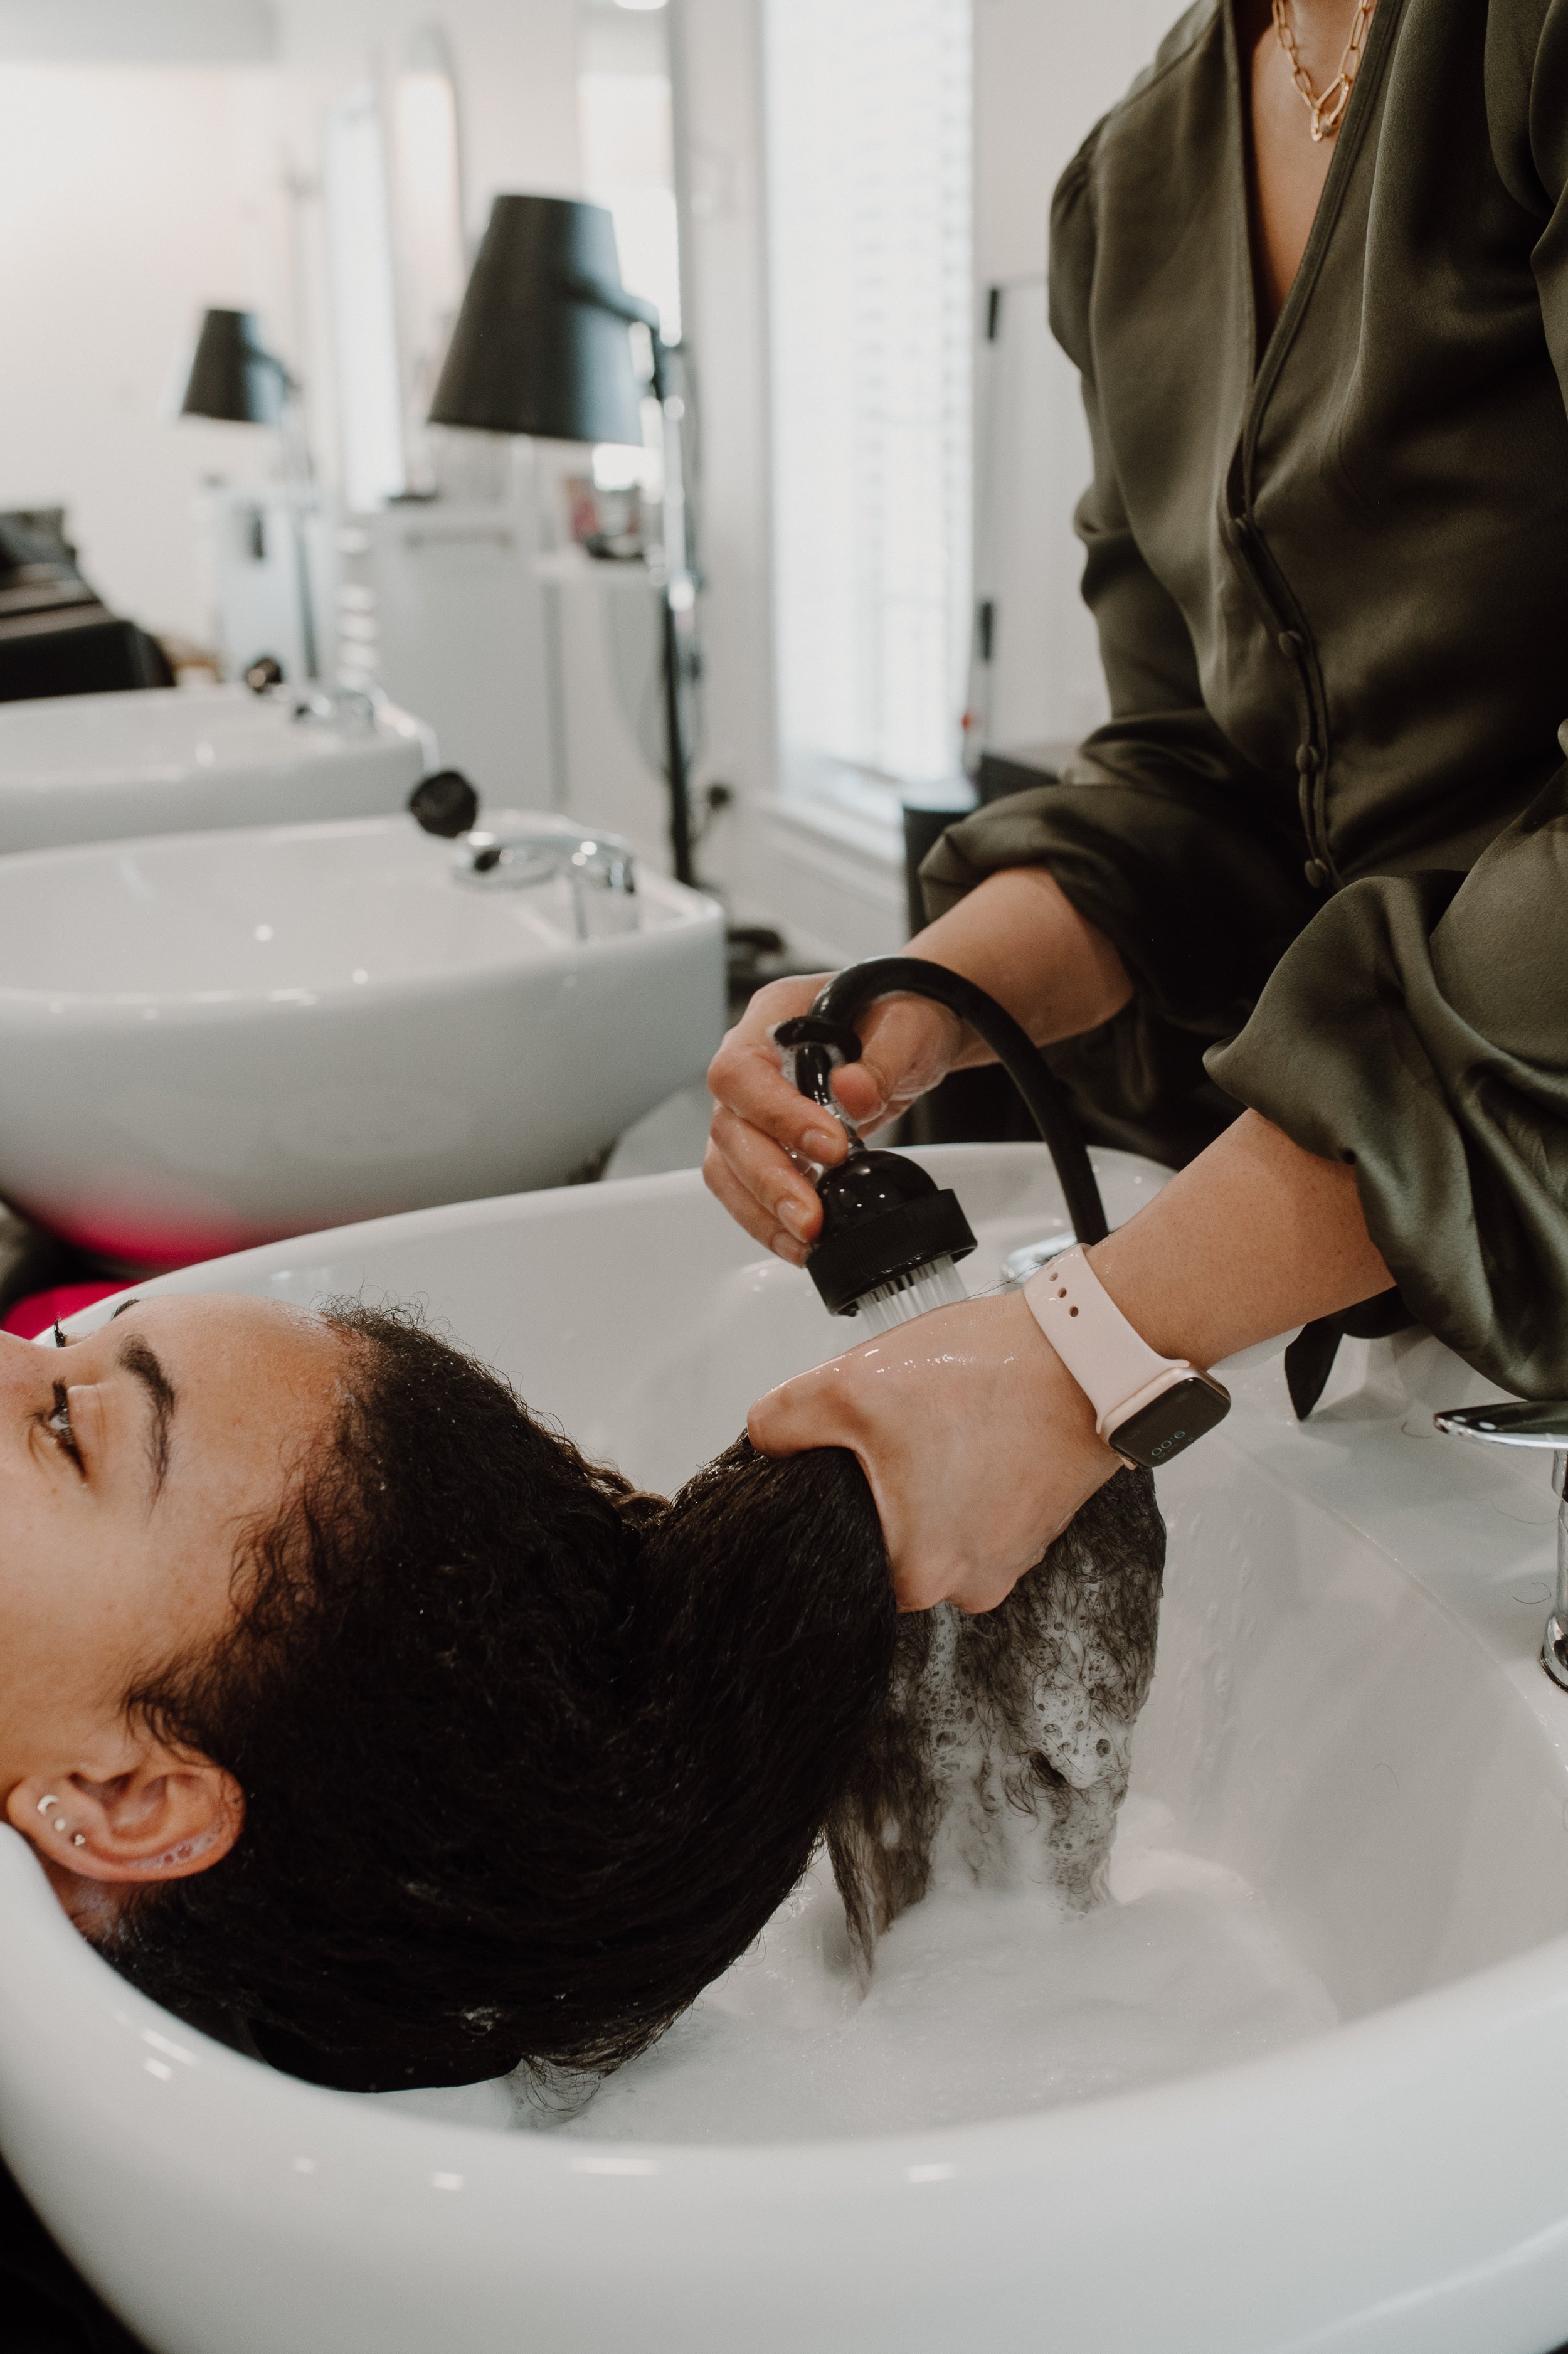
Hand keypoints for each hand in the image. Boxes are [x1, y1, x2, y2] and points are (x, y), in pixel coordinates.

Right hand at [704, 974, 965, 1262]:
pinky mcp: (765, 1144)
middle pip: (729, 1127)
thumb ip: (883, 1056)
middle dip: (769, 1180)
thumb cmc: (900, 1013)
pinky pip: (745, 1186)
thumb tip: (852, 1091)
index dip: (777, 1115)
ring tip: (806, 1239)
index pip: (743, 1071)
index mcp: (773, 1018)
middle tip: (811, 1218)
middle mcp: (751, 1063)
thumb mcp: (907, 1024)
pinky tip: (800, 1241)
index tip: (829, 1148)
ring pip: (728, 1165)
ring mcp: (752, 1107)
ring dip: (762, 1210)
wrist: (907, 1037)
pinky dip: (768, 1219)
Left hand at [747, 1289, 1121, 1609]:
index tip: (849, 1461)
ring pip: (938, 1524)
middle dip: (884, 1488)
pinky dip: (970, 1473)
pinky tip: (974, 1428)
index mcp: (920, 1574)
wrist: (1087, 1350)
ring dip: (929, 1479)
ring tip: (941, 1422)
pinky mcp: (1040, 1527)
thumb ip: (782, 1421)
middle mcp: (972, 1584)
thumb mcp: (849, 1384)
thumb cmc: (989, 1374)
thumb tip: (763, 1441)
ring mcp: (1012, 1558)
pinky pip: (981, 1509)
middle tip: (895, 1431)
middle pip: (892, 1541)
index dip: (836, 1499)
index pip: (842, 1560)